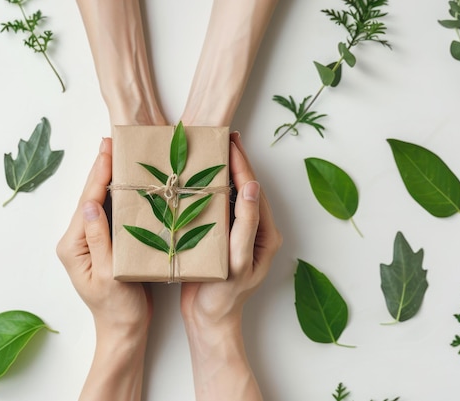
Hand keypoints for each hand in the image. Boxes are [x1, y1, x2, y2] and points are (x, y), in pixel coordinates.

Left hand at [56, 138, 150, 400]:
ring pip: (98, 203)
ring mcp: (88, 242)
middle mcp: (76, 240)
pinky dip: (116, 195)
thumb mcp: (110, 274)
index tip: (108, 149)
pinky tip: (126, 182)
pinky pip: (108, 214)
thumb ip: (99, 238)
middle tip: (112, 141)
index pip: (87, 202)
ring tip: (118, 154)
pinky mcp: (102, 245)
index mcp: (73, 246)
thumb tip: (91, 203)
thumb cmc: (117, 308)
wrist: (124, 330)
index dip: (98, 174)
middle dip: (101, 169)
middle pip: (89, 197)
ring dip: (108, 179)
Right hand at [180, 131, 281, 400]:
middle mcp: (253, 230)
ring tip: (207, 153)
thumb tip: (253, 187)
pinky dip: (208, 192)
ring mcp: (236, 234)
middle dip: (232, 162)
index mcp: (264, 234)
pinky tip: (195, 181)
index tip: (231, 141)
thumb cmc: (225, 297)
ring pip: (229, 196)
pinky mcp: (220, 239)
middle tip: (219, 138)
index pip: (253, 190)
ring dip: (219, 174)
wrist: (209, 321)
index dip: (242, 163)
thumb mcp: (239, 261)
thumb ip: (247, 225)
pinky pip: (216, 209)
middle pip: (243, 188)